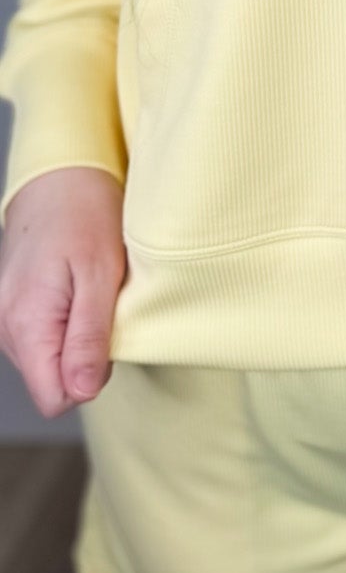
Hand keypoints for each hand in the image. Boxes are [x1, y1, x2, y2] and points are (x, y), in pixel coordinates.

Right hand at [0, 167, 125, 417]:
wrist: (59, 174)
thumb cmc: (84, 213)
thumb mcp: (100, 273)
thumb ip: (88, 337)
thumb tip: (83, 393)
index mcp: (25, 324)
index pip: (54, 398)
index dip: (90, 379)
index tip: (108, 338)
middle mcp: (5, 328)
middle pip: (52, 380)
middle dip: (86, 356)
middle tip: (104, 305)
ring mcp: (5, 318)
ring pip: (48, 359)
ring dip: (77, 336)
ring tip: (90, 291)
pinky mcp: (12, 307)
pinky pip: (42, 337)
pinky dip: (65, 321)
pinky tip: (76, 289)